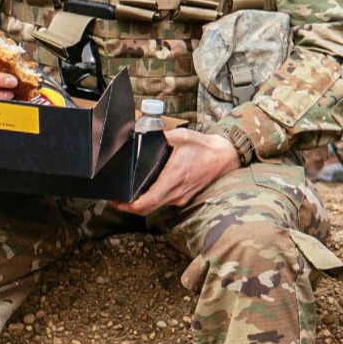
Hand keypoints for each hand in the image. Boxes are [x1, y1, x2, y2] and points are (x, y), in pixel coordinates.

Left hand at [118, 127, 239, 215]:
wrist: (226, 156)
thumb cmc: (205, 147)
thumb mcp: (181, 136)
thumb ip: (160, 136)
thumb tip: (142, 134)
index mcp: (173, 178)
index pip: (147, 201)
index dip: (128, 206)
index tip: (116, 202)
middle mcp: (177, 192)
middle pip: (147, 209)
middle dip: (129, 207)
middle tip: (116, 200)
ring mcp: (182, 196)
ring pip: (156, 206)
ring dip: (141, 203)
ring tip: (129, 195)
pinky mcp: (186, 196)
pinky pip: (165, 202)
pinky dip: (153, 199)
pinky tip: (148, 190)